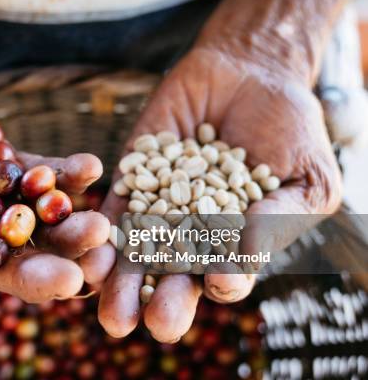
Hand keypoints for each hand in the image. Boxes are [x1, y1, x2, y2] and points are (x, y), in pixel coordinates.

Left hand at [80, 46, 341, 340]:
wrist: (248, 73)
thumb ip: (279, 217)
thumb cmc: (288, 129)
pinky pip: (114, 208)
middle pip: (172, 280)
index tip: (220, 282)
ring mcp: (157, 209)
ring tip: (109, 304)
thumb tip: (243, 256)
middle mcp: (192, 237)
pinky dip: (101, 229)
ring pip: (135, 254)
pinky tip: (91, 246)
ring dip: (120, 281)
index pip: (226, 277)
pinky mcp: (130, 179)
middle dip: (161, 303)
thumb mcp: (305, 175)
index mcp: (235, 246)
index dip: (224, 283)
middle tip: (149, 325)